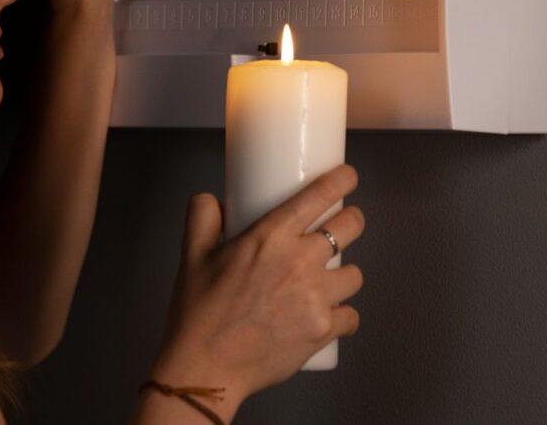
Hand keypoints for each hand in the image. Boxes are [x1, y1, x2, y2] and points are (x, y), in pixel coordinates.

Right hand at [149, 164, 365, 407]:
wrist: (205, 368)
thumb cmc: (198, 314)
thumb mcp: (191, 255)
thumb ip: (202, 217)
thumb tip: (211, 199)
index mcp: (270, 236)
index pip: (320, 195)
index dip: (342, 180)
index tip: (348, 178)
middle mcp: (300, 261)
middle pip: (351, 227)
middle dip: (352, 221)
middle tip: (344, 226)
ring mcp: (315, 297)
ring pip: (355, 274)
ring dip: (346, 273)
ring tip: (332, 278)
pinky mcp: (323, 329)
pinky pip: (351, 316)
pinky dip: (343, 315)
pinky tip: (330, 315)